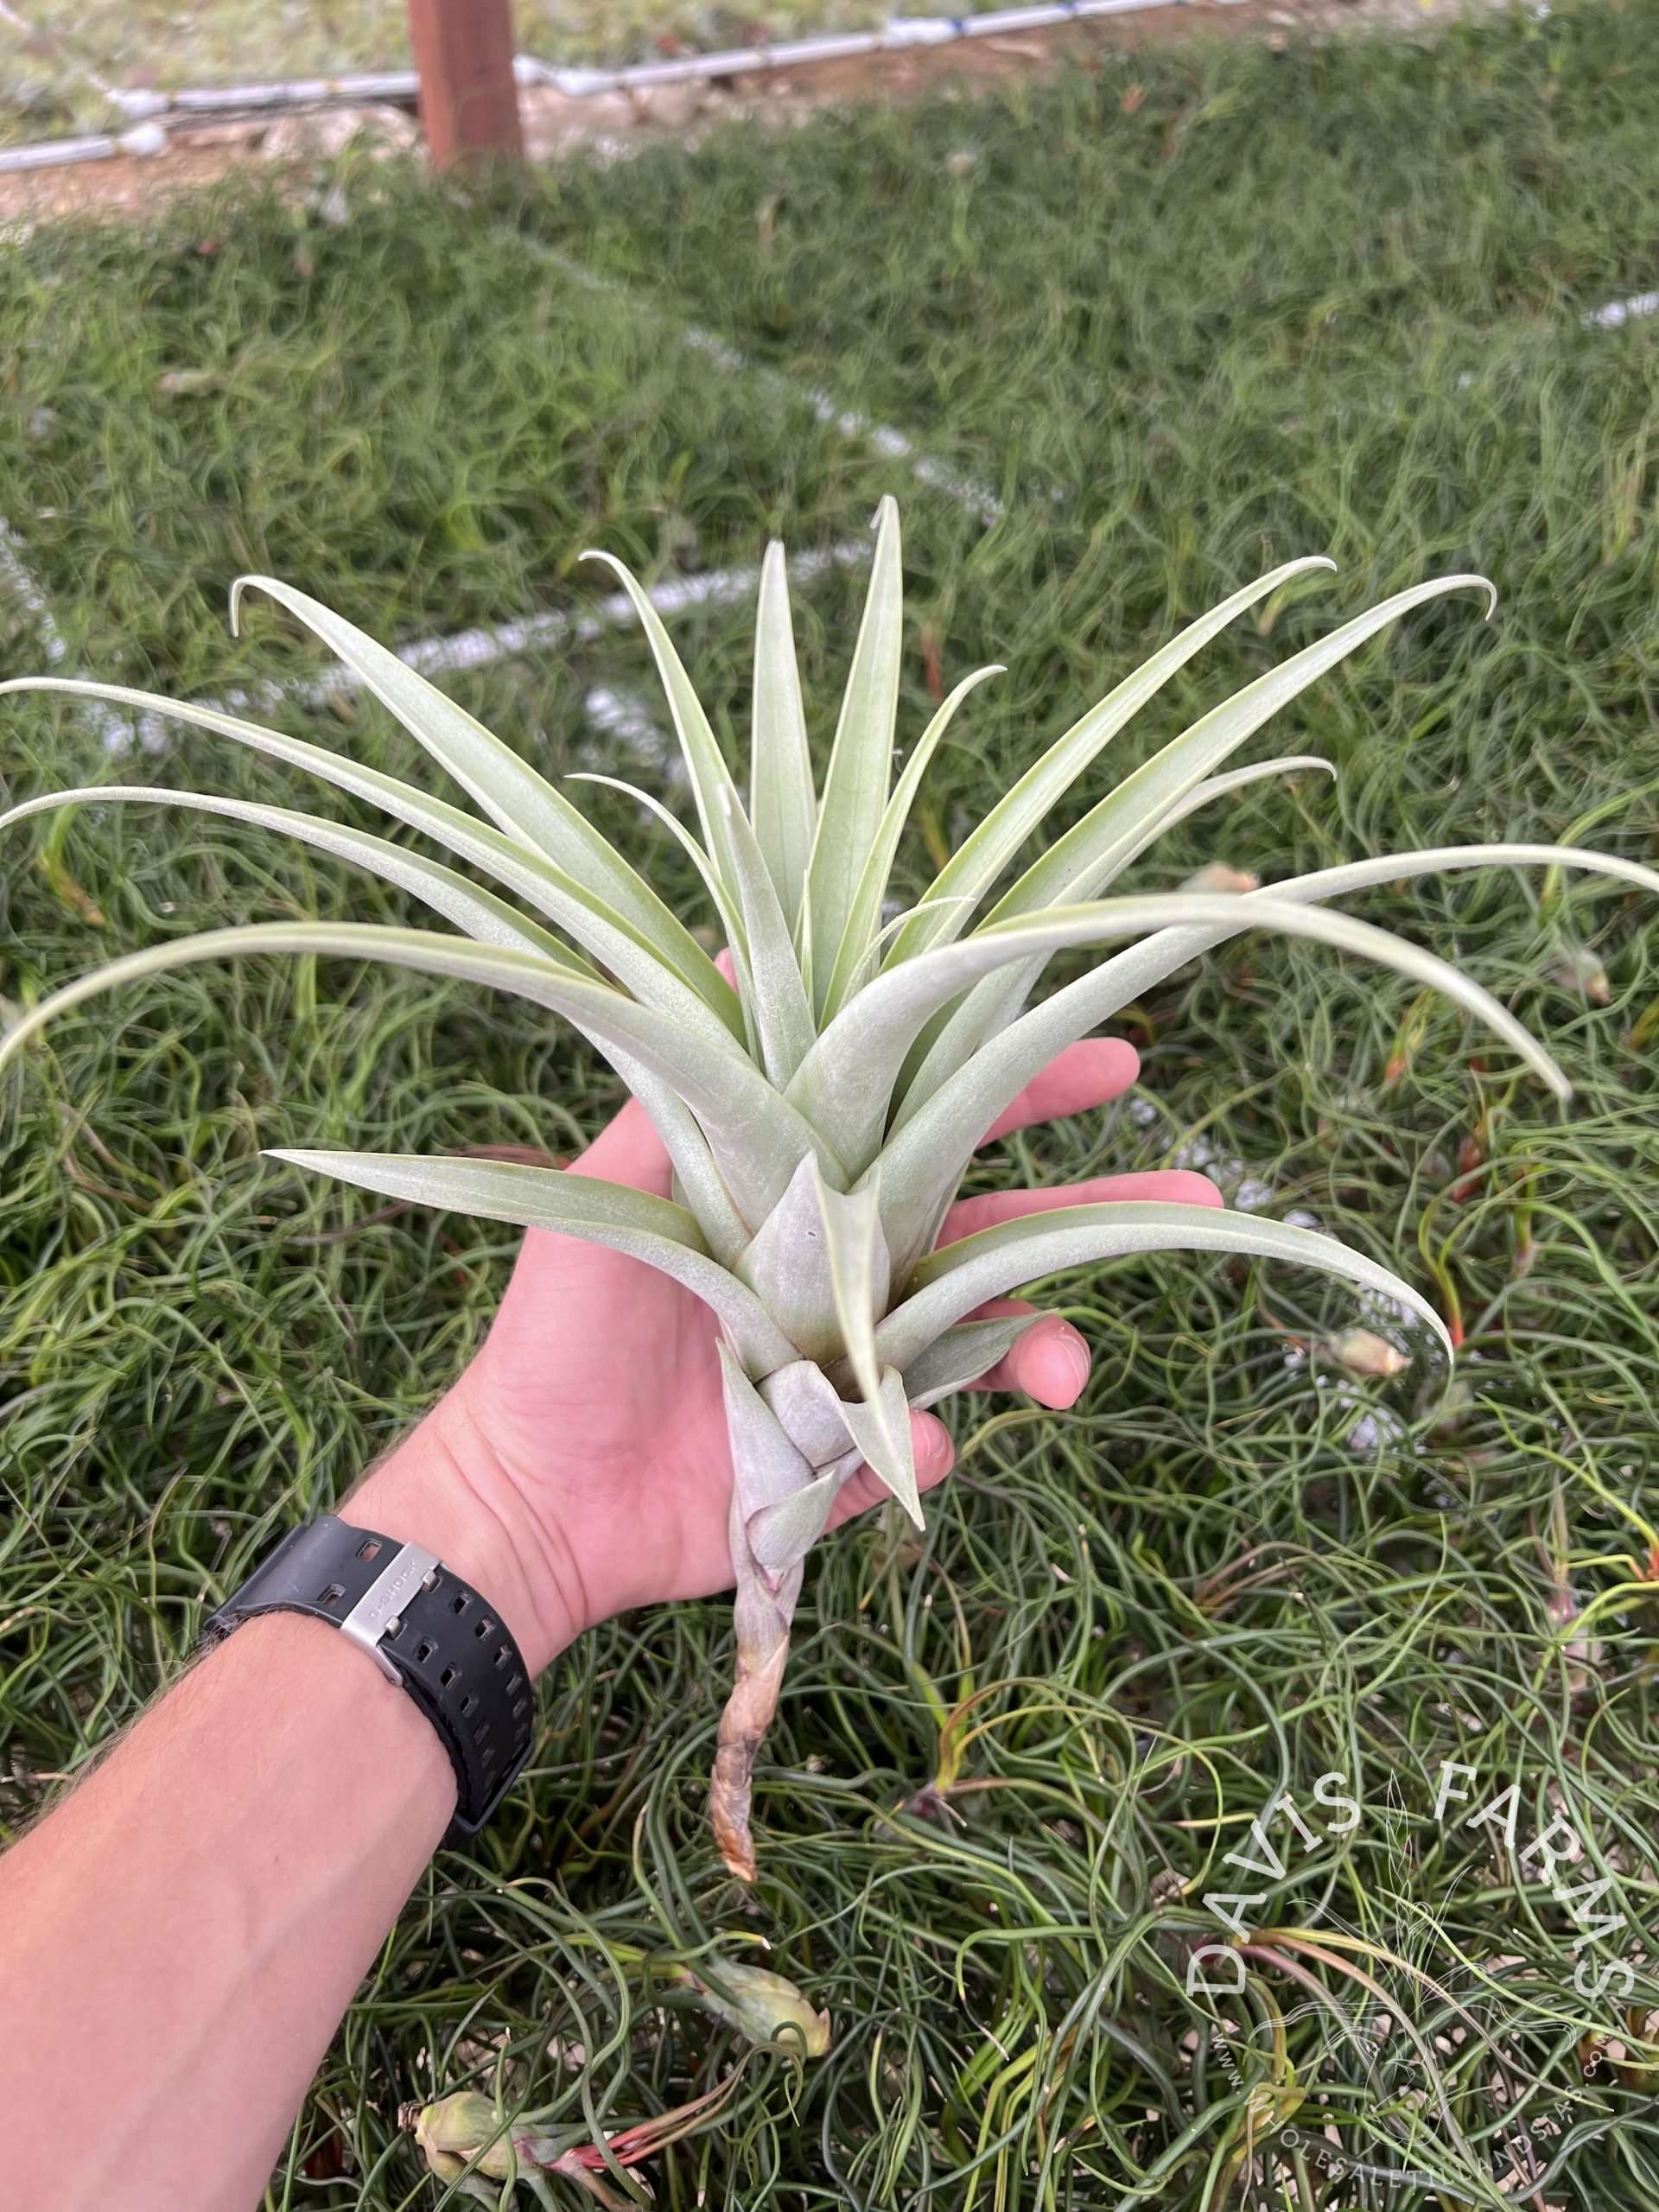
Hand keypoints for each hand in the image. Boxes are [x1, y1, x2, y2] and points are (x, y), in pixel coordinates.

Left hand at [358, 1039, 1219, 1671]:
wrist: (531, 1493)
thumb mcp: (611, 1182)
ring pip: (990, 1335)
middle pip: (996, 1220)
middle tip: (1199, 1194)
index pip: (932, 1117)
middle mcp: (848, 1265)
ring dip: (1046, 1341)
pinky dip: (930, 1444)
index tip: (1116, 1053)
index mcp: (805, 1189)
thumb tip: (739, 941)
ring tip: (1069, 1369)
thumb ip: (688, 1079)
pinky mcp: (858, 1459)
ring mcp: (862, 1363)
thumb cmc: (560, 1327)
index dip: (1020, 1082)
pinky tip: (910, 1446)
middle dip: (1098, 1208)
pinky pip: (930, 1442)